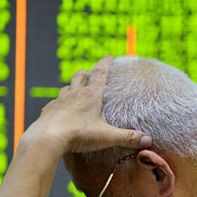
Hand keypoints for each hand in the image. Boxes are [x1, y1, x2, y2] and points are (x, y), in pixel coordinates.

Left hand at [25, 55, 151, 153]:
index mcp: (91, 95)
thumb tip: (148, 140)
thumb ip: (128, 137)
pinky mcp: (49, 111)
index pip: (100, 74)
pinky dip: (58, 103)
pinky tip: (59, 109)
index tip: (108, 56)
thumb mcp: (107, 137)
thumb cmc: (78, 134)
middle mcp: (75, 94)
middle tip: (90, 72)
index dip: (105, 64)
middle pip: (80, 77)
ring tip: (75, 89)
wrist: (47, 138)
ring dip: (72, 86)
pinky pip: (54, 103)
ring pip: (66, 88)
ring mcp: (60, 102)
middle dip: (87, 73)